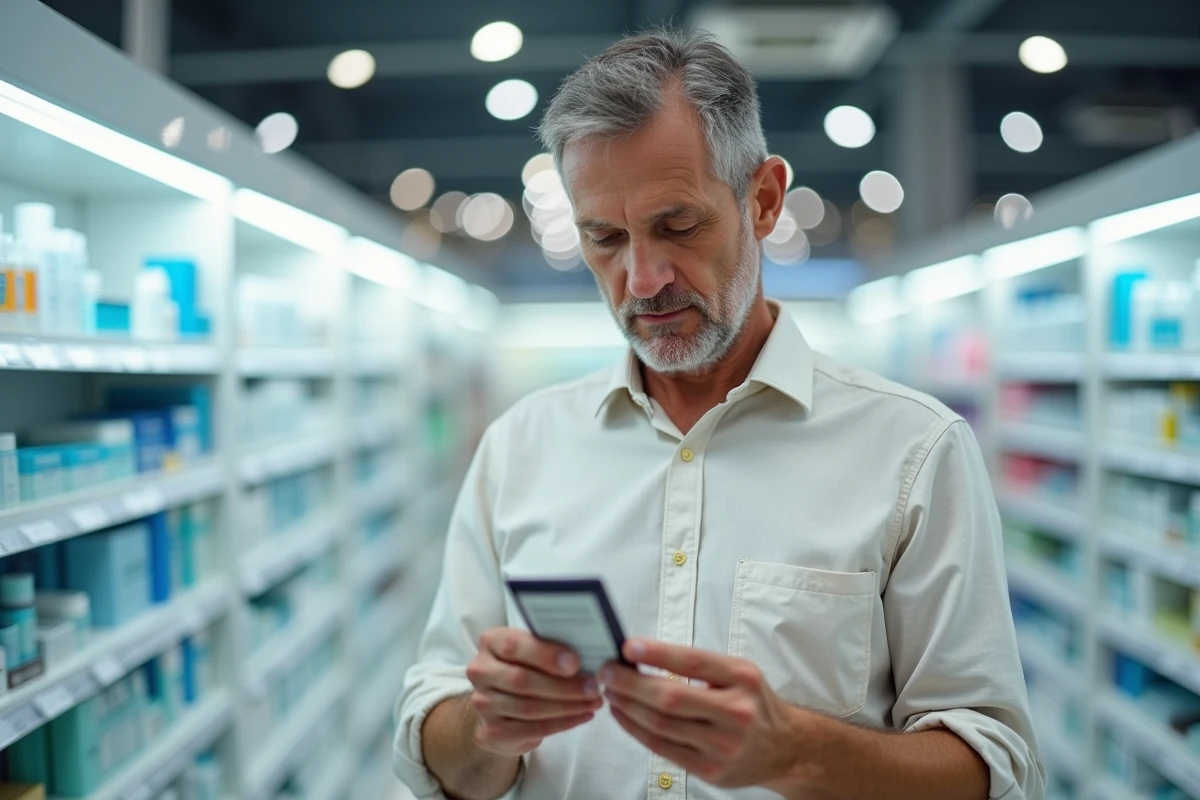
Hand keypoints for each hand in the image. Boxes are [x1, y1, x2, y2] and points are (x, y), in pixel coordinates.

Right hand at [466, 627, 603, 757]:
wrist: (499, 705)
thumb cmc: (525, 667)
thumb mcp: (532, 649)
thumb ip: (550, 646)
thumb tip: (588, 651)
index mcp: (490, 642)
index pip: (514, 646)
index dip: (545, 655)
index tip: (575, 662)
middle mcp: (480, 671)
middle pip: (523, 680)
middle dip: (564, 685)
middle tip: (593, 687)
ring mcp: (483, 703)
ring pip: (530, 707)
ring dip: (568, 706)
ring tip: (593, 702)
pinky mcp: (493, 730)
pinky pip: (533, 729)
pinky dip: (563, 723)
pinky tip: (582, 715)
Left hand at [601, 638, 806, 789]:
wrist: (784, 748)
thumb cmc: (753, 704)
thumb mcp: (739, 673)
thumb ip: (699, 664)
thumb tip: (644, 654)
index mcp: (742, 679)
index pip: (693, 663)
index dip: (657, 653)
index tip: (628, 647)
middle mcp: (736, 712)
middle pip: (670, 698)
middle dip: (630, 684)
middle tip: (607, 671)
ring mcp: (723, 746)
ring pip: (661, 725)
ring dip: (627, 706)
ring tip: (610, 691)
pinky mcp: (710, 770)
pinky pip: (662, 748)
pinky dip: (636, 729)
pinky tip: (624, 714)